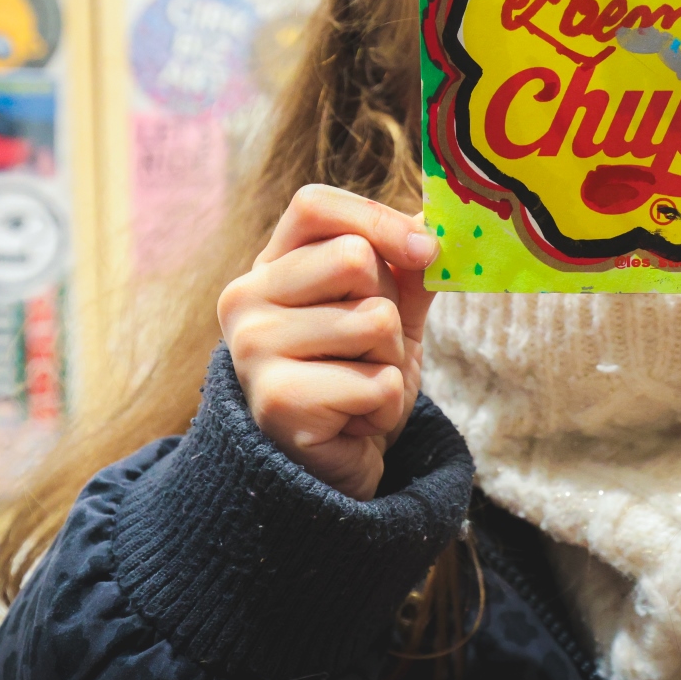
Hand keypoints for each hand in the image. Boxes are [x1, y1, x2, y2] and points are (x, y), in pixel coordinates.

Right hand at [217, 185, 439, 499]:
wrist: (329, 473)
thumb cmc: (352, 382)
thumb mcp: (385, 314)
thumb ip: (405, 268)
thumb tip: (434, 220)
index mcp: (269, 268)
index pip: (314, 206)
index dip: (376, 218)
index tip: (424, 250)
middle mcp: (245, 301)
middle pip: (355, 259)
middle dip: (389, 310)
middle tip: (367, 352)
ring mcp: (254, 351)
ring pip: (375, 322)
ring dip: (391, 365)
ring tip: (358, 389)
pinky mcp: (278, 402)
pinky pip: (377, 382)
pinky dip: (384, 407)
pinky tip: (351, 423)